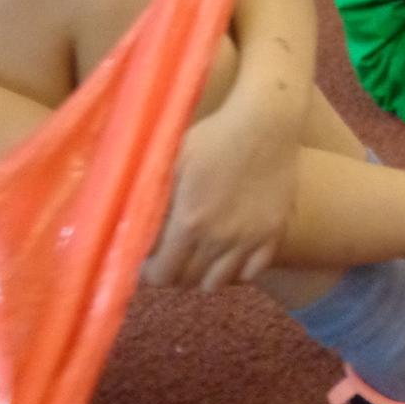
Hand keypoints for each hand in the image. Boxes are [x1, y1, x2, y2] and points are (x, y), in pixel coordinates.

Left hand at [143, 101, 298, 290]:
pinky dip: (238, 269)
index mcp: (190, 222)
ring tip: (199, 254)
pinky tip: (229, 252)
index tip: (148, 259)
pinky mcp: (274, 231)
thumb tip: (130, 226)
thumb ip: (153, 197)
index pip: (162, 274)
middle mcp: (220, 239)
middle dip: (174, 272)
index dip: (150, 271)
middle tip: (171, 254)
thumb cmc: (214, 135)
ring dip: (203, 274)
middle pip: (189, 280)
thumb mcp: (172, 161)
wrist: (267, 121)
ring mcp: (251, 238)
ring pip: (219, 282)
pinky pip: (253, 270)